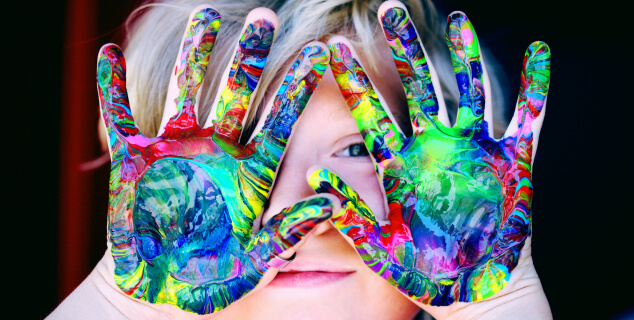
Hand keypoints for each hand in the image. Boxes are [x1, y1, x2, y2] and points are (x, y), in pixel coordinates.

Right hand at [98, 5, 330, 313]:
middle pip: (237, 92)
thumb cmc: (213, 275)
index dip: (297, 87)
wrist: (162, 285)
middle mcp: (216, 150)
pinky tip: (107, 56)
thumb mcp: (255, 259)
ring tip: (204, 14)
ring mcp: (175, 148)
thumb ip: (290, 230)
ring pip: (187, 89)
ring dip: (193, 54)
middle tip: (264, 16)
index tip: (319, 51)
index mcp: (250, 171)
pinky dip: (111, 89)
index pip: (280, 120)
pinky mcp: (134, 158)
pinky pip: (120, 116)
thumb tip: (333, 202)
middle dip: (248, 55)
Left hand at [309, 2, 549, 307]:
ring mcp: (474, 150)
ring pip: (469, 91)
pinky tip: (538, 52)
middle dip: (404, 49)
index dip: (352, 80)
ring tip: (458, 19)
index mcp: (400, 163)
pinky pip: (528, 117)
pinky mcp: (513, 161)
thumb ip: (349, 209)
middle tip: (389, 9)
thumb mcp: (377, 242)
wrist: (468, 290)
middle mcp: (435, 147)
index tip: (330, 48)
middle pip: (417, 87)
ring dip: (466, 56)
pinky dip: (536, 86)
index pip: (371, 112)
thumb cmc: (421, 271)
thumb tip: (312, 177)